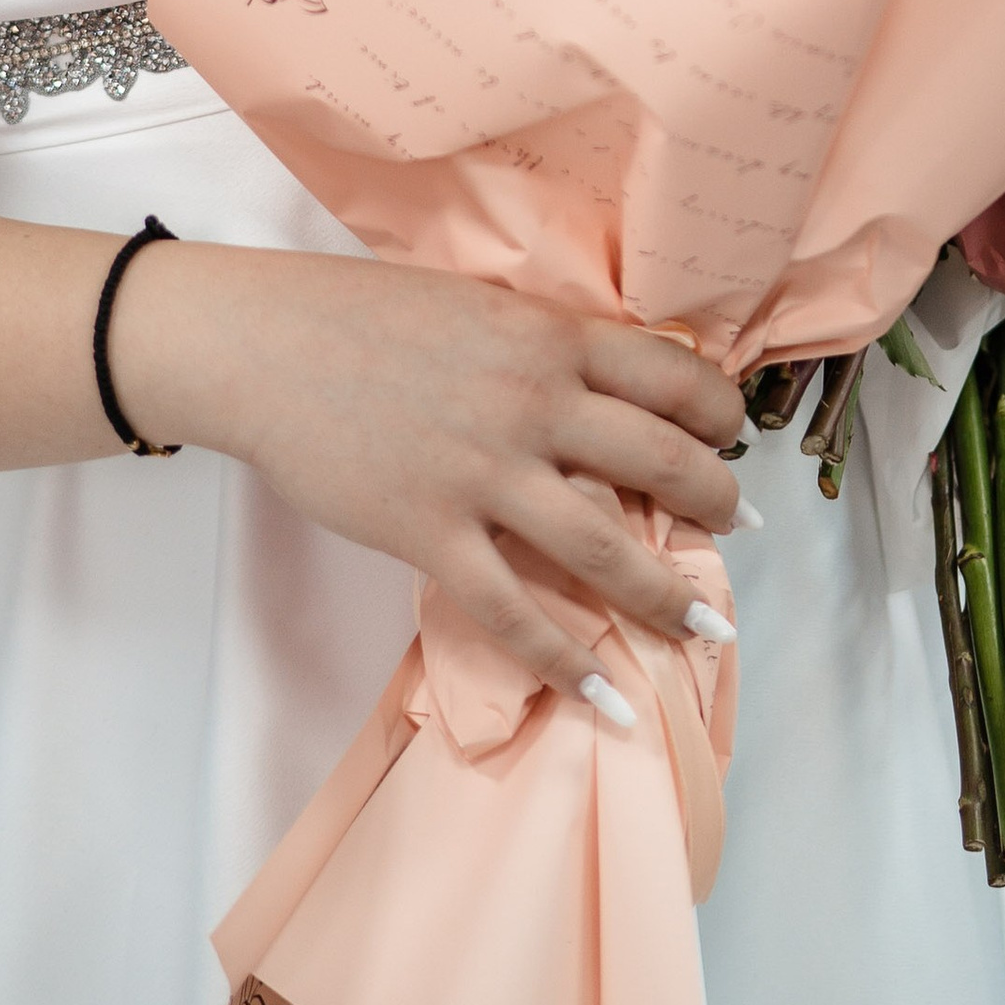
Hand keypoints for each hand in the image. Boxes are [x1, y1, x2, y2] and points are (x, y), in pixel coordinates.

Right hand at [122, 246, 748, 706]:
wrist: (265, 345)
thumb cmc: (365, 316)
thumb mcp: (477, 306)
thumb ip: (543, 348)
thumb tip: (609, 390)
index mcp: (549, 338)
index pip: (671, 376)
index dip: (718, 413)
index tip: (730, 437)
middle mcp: (534, 404)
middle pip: (661, 461)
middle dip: (715, 502)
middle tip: (738, 526)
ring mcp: (483, 474)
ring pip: (605, 548)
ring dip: (668, 596)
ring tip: (708, 627)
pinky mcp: (431, 532)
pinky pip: (516, 613)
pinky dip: (569, 665)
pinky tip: (607, 697)